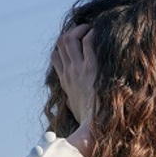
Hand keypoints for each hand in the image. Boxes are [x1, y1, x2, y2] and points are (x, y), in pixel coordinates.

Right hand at [52, 23, 97, 148]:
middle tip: (84, 31)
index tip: (75, 43)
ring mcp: (78, 70)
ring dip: (79, 29)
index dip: (62, 46)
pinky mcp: (91, 69)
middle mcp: (69, 73)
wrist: (95, 128)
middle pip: (60, 43)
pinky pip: (88, 43)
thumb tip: (68, 102)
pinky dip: (92, 35)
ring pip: (69, 39)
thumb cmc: (89, 122)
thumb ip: (71, 103)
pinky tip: (99, 35)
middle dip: (71, 32)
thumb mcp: (76, 111)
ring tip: (90, 28)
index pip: (56, 57)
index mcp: (65, 82)